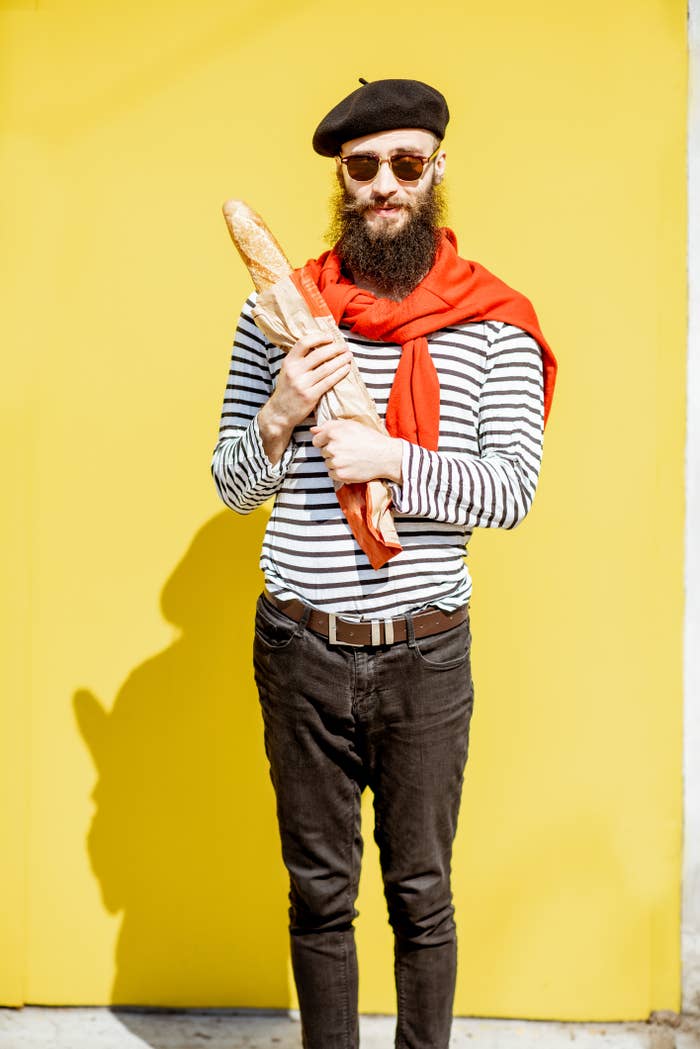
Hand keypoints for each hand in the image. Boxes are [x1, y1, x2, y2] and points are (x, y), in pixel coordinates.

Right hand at [258, 333, 351, 463]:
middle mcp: (294, 371)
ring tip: (349, 356)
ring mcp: (302, 384)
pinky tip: (346, 369)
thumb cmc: (288, 389)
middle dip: (335, 349)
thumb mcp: (288, 370)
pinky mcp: (310, 396)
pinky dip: (339, 374)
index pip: (304, 342)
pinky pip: (329, 382)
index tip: (330, 337)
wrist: (280, 413)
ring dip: (341, 360)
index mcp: (288, 362)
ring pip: (326, 368)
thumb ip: (301, 359)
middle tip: (345, 347)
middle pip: (319, 354)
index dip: (319, 338)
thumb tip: (321, 345)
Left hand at [310, 419, 402, 484]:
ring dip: (336, 462)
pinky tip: (350, 466)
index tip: (336, 443)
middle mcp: (332, 447)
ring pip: (327, 463)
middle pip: (323, 452)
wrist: (385, 456)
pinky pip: (332, 474)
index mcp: (333, 432)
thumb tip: (313, 429)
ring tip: (351, 458)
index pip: (316, 440)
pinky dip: (339, 472)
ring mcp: (336, 462)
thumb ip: (329, 425)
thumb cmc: (370, 439)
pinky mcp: (340, 474)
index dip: (325, 441)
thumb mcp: (351, 425)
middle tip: (348, 450)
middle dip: (332, 451)